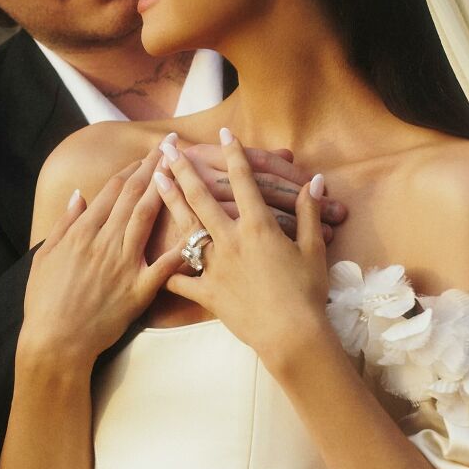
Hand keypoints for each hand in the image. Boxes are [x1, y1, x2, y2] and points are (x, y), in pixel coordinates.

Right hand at [20, 150, 183, 370]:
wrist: (54, 341)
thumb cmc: (44, 301)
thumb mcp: (46, 256)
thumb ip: (64, 223)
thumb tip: (79, 194)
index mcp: (83, 232)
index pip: (113, 190)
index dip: (132, 168)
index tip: (148, 152)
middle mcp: (104, 242)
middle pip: (133, 196)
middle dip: (153, 167)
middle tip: (172, 145)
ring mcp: (123, 264)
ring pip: (147, 218)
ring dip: (165, 190)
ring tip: (182, 168)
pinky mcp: (138, 290)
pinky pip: (164, 266)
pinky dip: (180, 247)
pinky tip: (199, 229)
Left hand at [155, 130, 329, 371]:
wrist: (292, 336)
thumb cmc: (307, 293)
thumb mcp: (313, 249)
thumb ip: (309, 213)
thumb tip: (316, 182)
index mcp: (258, 226)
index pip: (244, 181)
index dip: (234, 154)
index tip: (223, 132)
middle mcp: (231, 240)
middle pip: (202, 197)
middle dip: (183, 169)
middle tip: (166, 149)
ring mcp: (215, 266)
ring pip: (185, 227)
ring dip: (169, 202)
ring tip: (154, 181)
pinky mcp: (207, 293)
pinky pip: (181, 280)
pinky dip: (168, 269)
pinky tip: (153, 257)